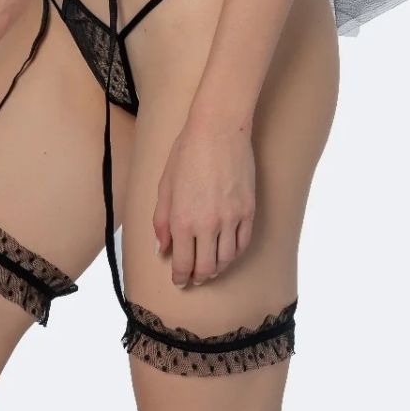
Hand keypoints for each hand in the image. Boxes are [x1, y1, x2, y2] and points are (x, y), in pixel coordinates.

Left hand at [152, 114, 255, 287]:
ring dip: (217, 269)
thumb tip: (161, 248)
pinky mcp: (248, 210)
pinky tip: (227, 253)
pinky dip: (234, 254)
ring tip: (210, 268)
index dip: (180, 277)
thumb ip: (162, 221)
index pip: (182, 263)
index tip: (179, 281)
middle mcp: (207, 224)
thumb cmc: (187, 152)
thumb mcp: (165, 185)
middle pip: (205, 267)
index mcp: (182, 219)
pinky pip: (242, 243)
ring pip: (226, 260)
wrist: (219, 129)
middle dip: (198, 278)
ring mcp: (230, 219)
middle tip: (194, 279)